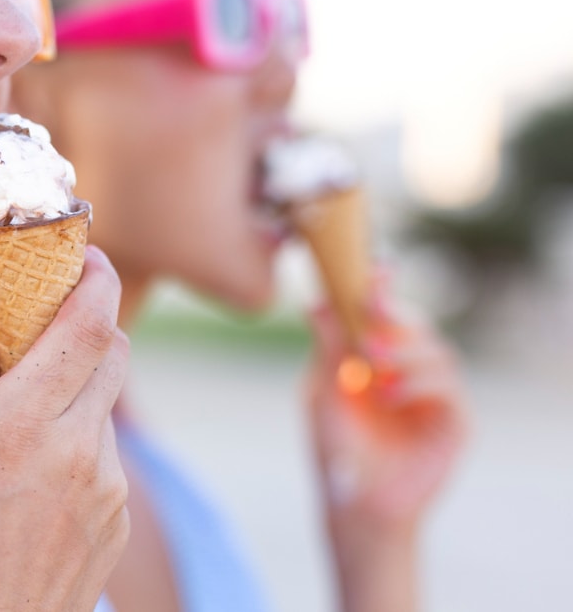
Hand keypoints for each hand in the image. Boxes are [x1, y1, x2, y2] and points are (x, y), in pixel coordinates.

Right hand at [0, 246, 129, 611]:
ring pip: (107, 402)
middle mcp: (77, 451)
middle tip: (44, 319)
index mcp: (21, 427)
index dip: (96, 277)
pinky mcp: (117, 519)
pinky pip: (106, 452)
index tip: (86, 253)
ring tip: (23, 410)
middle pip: (114, 351)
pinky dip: (79, 435)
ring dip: (78, 384)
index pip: (87, 326)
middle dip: (88, 322)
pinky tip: (34, 469)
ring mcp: (106, 488)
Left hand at [305, 286, 467, 611]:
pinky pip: (448, 388)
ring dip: (406, 348)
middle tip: (373, 309)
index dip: (382, 290)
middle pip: (417, 325)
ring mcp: (433, 395)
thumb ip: (326, 348)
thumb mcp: (323, 391)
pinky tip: (389, 395)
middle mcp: (408, 370)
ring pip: (439, 351)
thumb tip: (316, 300)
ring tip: (373, 361)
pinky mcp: (453, 422)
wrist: (353, 502)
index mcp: (375, 358)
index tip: (376, 267)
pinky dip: (419, 384)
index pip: (385, 315)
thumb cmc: (335, 447)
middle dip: (396, 313)